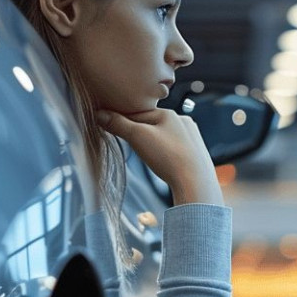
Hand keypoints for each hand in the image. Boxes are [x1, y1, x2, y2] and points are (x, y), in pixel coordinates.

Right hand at [98, 108, 223, 205]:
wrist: (195, 182)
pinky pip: (176, 149)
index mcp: (169, 113)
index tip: (111, 127)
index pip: (138, 113)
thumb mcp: (137, 137)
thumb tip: (99, 114)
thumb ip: (118, 124)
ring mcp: (193, 138)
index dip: (123, 121)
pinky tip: (164, 162)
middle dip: (139, 133)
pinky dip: (166, 154)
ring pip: (164, 137)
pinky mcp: (197, 154)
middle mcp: (183, 122)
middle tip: (131, 145)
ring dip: (153, 144)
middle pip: (152, 124)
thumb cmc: (168, 157)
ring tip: (149, 156)